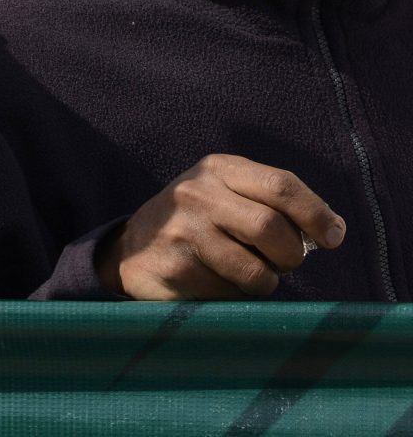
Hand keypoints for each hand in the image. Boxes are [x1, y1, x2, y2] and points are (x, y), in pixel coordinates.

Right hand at [100, 154, 345, 298]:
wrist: (133, 249)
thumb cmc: (198, 221)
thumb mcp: (227, 194)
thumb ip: (274, 203)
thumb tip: (332, 230)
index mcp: (218, 170)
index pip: (281, 185)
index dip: (316, 214)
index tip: (332, 237)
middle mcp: (197, 194)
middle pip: (271, 229)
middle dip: (289, 255)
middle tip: (283, 262)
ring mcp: (183, 232)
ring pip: (256, 272)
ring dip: (263, 282)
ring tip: (245, 273)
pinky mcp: (177, 269)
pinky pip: (232, 294)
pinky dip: (237, 296)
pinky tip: (217, 282)